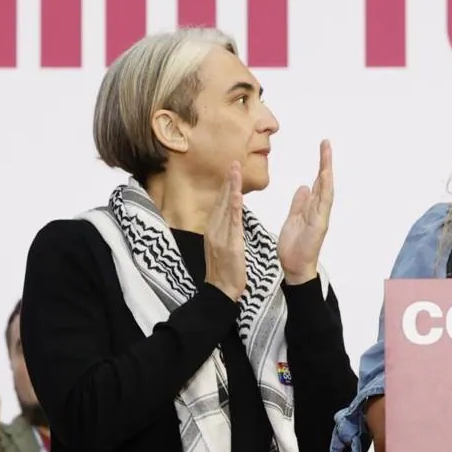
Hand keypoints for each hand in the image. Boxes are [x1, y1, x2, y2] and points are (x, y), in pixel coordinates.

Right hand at [204, 162, 246, 300]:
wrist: (221, 290)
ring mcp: (220, 236)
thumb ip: (226, 229)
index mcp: (214, 229)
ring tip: (235, 170)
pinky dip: (234, 207)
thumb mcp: (223, 245)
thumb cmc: (225, 270)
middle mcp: (214, 229)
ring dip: (230, 187)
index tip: (231, 169)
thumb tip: (231, 216)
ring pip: (225, 206)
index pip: (220, 202)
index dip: (226, 185)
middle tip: (233, 161)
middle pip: (221, 200)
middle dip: (227, 180)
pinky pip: (232, 222)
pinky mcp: (229, 244)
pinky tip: (237, 194)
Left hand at [278, 140, 334, 285]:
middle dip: (326, 162)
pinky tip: (324, 175)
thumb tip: (304, 187)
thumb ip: (299, 203)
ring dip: (326, 170)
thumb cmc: (294, 247)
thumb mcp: (293, 219)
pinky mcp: (319, 224)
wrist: (295, 267)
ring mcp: (321, 217)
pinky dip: (325, 189)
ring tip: (326, 153)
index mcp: (312, 208)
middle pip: (325, 182)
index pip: (318, 183)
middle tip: (326, 143)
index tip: (322, 149)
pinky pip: (323, 204)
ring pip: (326, 189)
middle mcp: (320, 210)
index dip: (320, 166)